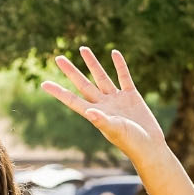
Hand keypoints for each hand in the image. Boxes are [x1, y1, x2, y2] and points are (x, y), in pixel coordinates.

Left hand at [43, 48, 166, 157]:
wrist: (149, 145)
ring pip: (101, 77)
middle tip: (58, 58)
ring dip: (92, 63)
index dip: (58, 92)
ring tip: (83, 48)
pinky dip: (120, 65)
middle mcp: (103, 104)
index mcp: (95, 113)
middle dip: (71, 71)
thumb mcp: (115, 130)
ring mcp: (117, 99)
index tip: (44, 84)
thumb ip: (102, 121)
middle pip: (83, 84)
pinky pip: (124, 77)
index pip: (72, 100)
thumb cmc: (131, 142)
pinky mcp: (131, 96)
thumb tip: (89, 112)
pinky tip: (114, 53)